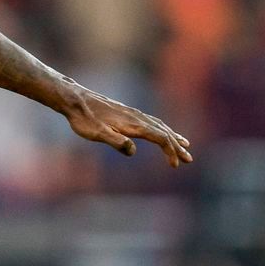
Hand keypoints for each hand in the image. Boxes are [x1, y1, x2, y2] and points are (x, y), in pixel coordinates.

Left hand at [62, 86, 192, 166]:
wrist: (76, 100)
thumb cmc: (84, 119)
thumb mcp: (97, 134)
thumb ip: (115, 141)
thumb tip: (132, 150)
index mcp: (133, 124)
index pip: (160, 138)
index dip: (170, 151)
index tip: (175, 165)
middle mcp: (137, 118)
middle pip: (164, 132)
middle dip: (177, 146)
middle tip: (189, 159)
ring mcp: (133, 114)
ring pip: (159, 126)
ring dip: (172, 136)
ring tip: (184, 145)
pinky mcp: (128, 113)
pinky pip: (151, 121)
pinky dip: (162, 128)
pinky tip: (161, 131)